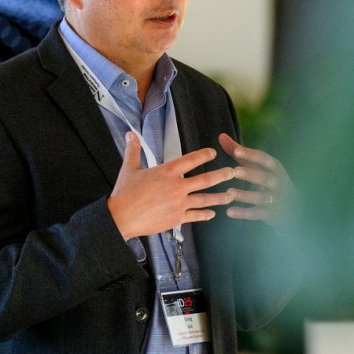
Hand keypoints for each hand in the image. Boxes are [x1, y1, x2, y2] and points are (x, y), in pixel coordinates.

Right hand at [107, 132, 236, 238]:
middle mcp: (177, 187)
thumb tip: (131, 135)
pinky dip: (206, 214)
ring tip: (231, 195)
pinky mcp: (177, 219)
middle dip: (222, 175)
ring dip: (220, 197)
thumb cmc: (124, 193)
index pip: (191, 159)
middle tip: (233, 172)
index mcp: (167, 171)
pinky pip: (196, 216)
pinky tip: (212, 213)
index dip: (204, 155)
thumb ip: (134, 150)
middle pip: (206, 179)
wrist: (120, 217)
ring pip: (205, 199)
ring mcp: (179, 204)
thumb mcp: (129, 168)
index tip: (213, 152)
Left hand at [219, 133, 293, 227]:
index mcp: (275, 168)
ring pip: (261, 197)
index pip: (264, 159)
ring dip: (245, 195)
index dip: (251, 155)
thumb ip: (239, 152)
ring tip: (229, 192)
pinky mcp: (272, 214)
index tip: (236, 151)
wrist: (292, 207)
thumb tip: (221, 136)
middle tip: (234, 171)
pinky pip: (258, 214)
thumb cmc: (268, 180)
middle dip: (250, 174)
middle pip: (265, 177)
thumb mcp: (257, 165)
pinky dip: (244, 213)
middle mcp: (278, 182)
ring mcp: (276, 199)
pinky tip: (230, 212)